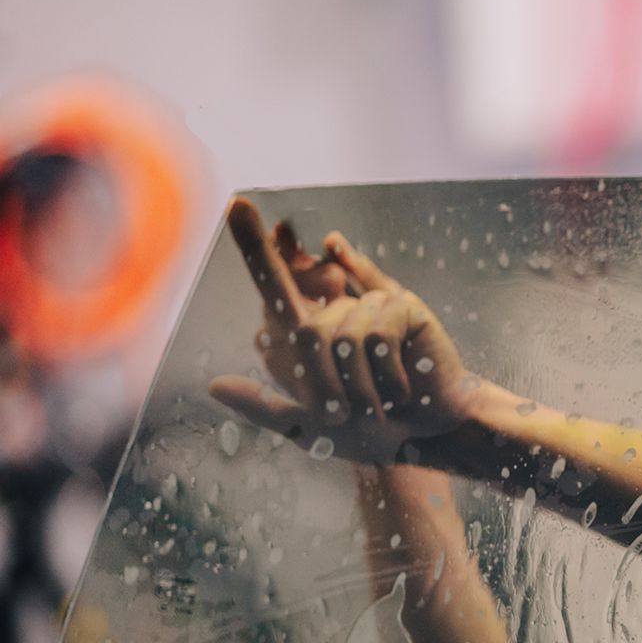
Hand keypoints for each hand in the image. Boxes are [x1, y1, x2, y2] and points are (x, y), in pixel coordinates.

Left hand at [208, 198, 488, 463]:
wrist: (427, 439)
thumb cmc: (373, 433)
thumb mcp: (309, 427)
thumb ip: (264, 406)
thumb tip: (213, 386)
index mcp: (310, 334)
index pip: (275, 284)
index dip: (255, 247)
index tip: (237, 203)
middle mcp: (337, 310)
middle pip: (305, 329)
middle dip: (323, 383)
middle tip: (346, 414)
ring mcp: (370, 305)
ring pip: (341, 337)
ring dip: (360, 386)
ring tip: (381, 403)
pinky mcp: (401, 307)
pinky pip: (375, 335)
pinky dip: (385, 374)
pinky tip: (402, 384)